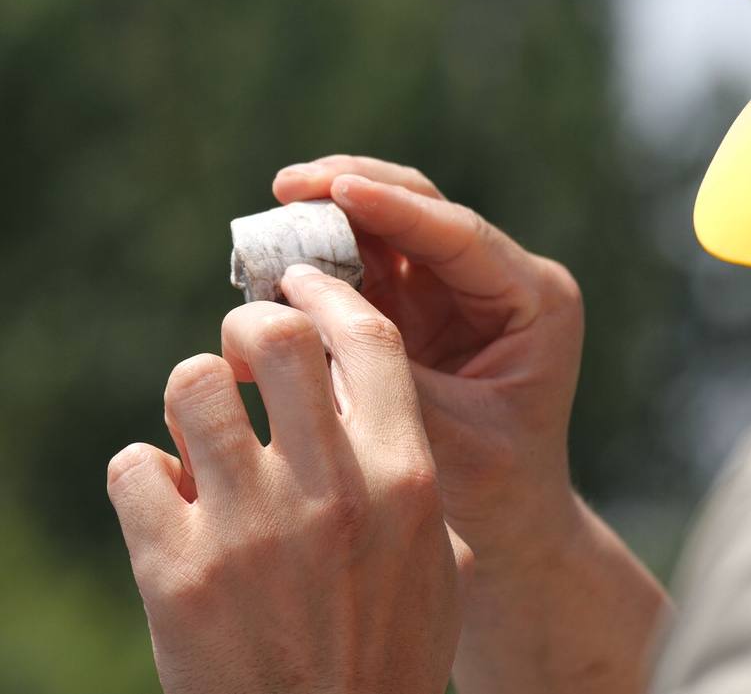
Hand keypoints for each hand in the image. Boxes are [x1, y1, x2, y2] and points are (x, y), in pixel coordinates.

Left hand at [107, 268, 469, 693]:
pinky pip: (133, 466)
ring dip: (195, 396)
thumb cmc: (388, 649)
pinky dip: (146, 477)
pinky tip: (170, 509)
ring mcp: (248, 529)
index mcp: (405, 479)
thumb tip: (362, 399)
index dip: (329, 296)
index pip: (367, 341)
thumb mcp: (433, 557)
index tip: (302, 285)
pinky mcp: (174, 573)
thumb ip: (407, 472)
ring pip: (193, 384)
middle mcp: (330, 492)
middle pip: (276, 335)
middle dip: (251, 326)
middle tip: (244, 355)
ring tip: (205, 434)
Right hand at [273, 157, 585, 569]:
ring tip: (270, 219)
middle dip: (355, 191)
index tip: (336, 189)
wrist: (509, 525)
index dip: (395, 209)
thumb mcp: (446, 436)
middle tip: (288, 185)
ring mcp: (455, 292)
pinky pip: (366, 267)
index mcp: (536, 302)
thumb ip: (384, 371)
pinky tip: (276, 263)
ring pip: (388, 229)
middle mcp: (499, 283)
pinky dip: (323, 262)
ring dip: (329, 221)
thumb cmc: (494, 488)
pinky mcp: (417, 311)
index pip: (461, 237)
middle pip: (424, 211)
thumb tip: (303, 312)